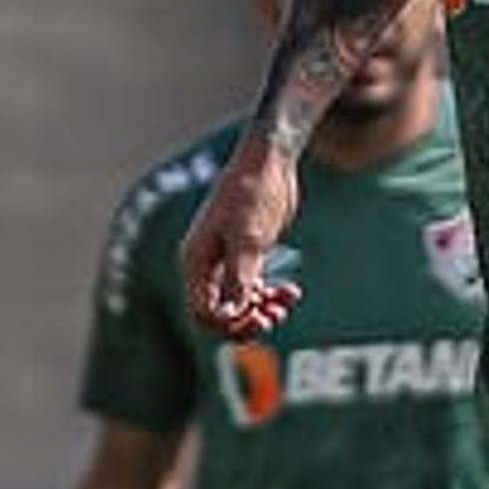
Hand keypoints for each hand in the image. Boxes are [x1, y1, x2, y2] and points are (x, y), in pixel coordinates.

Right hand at [180, 145, 305, 336]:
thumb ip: (239, 277)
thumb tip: (231, 315)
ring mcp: (225, 262)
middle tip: (275, 316)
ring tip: (287, 302)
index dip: (228, 325)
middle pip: (219, 314)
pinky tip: (292, 291)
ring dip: (262, 310)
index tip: (259, 317)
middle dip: (246, 320)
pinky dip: (271, 296)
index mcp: (196, 262)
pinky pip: (252, 290)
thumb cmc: (254, 194)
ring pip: (238, 305)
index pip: (202, 313)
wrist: (269, 163)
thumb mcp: (248, 237)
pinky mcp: (245, 256)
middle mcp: (205, 265)